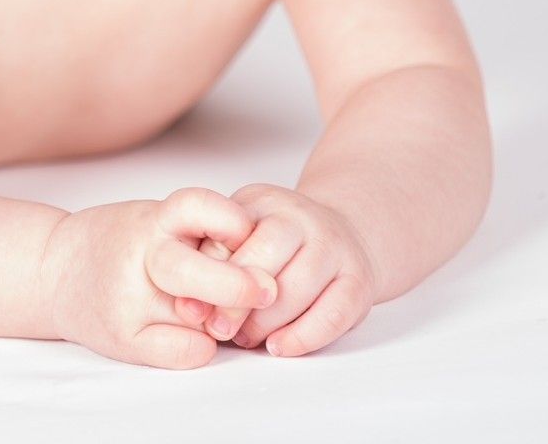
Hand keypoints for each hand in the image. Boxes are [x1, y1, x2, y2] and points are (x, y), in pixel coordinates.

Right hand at [42, 187, 280, 369]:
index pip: (197, 208)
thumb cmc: (119, 243)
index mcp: (151, 221)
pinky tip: (198, 338)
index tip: (251, 234)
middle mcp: (138, 259)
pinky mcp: (125, 340)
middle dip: (236, 285)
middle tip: (266, 290)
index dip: (232, 221)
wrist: (52, 271)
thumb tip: (257, 273)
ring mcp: (129, 303)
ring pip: (196, 320)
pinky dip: (201, 348)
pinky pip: (183, 352)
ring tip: (222, 318)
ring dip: (222, 321)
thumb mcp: (154, 220)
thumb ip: (200, 236)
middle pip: (192, 272)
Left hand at [170, 183, 377, 356]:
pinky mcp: (359, 279)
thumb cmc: (273, 244)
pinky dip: (303, 336)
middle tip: (220, 329)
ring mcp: (334, 245)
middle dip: (236, 302)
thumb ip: (212, 260)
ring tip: (247, 339)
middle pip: (265, 257)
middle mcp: (301, 216)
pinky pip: (333, 314)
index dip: (210, 275)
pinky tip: (280, 347)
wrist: (342, 232)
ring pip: (298, 287)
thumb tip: (188, 306)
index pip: (230, 233)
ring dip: (266, 322)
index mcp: (262, 200)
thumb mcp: (238, 234)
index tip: (195, 307)